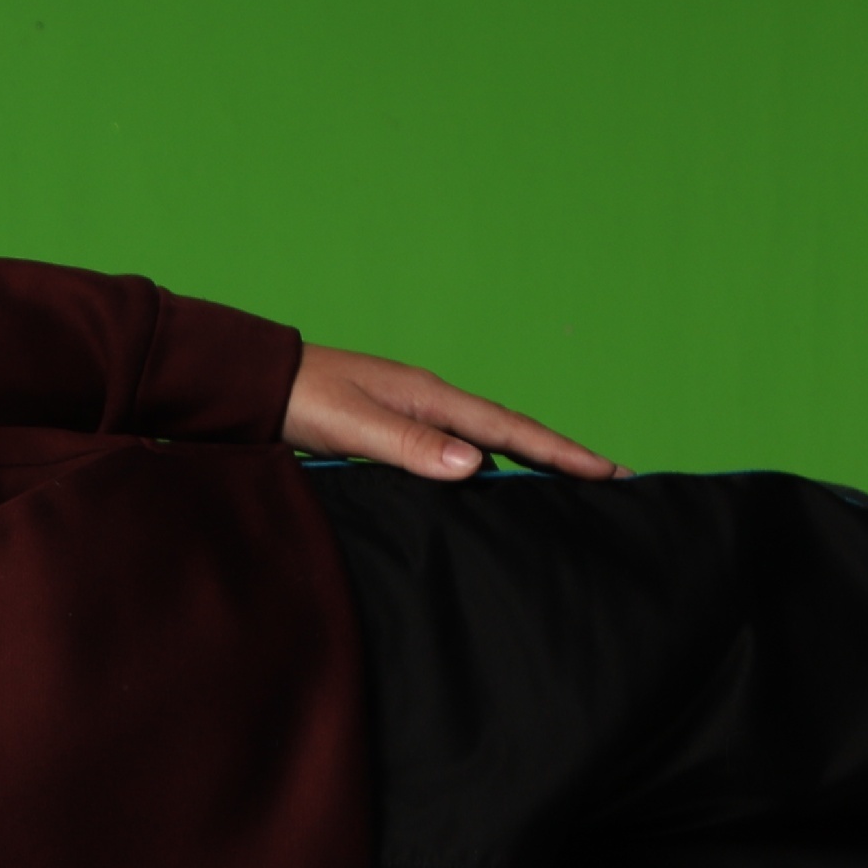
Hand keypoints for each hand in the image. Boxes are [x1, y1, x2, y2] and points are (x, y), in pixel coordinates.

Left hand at [282, 345, 621, 480]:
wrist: (255, 383)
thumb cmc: (298, 400)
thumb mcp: (352, 424)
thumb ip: (410, 445)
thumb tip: (475, 464)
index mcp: (429, 397)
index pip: (508, 429)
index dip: (559, 452)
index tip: (607, 471)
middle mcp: (431, 402)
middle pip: (510, 432)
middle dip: (560, 454)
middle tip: (612, 478)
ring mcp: (415, 413)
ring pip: (487, 441)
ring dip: (529, 460)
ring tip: (570, 484)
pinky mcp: (396, 427)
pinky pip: (458, 448)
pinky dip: (489, 464)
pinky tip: (493, 483)